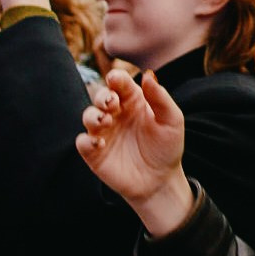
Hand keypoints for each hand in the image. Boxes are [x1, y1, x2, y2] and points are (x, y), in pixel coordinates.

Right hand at [76, 69, 194, 236]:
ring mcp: (104, 133)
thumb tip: (148, 75)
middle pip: (101, 96)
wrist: (161, 180)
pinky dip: (86, 140)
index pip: (119, 82)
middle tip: (112, 103)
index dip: (115, 78)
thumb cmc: (167, 147)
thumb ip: (160, 98)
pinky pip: (82, 142)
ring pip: (88, 116)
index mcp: (133, 101)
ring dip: (93, 115)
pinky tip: (100, 143)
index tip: (115, 79)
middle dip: (102, 96)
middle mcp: (116, 114)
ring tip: (106, 121)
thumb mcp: (172, 120)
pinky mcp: (95, 153)